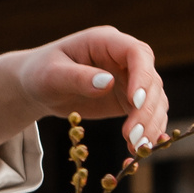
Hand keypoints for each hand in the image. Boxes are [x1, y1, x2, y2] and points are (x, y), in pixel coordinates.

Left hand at [6, 25, 167, 156]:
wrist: (38, 86)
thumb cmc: (41, 73)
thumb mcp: (51, 75)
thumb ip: (77, 77)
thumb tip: (108, 82)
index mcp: (106, 41)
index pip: (137, 53)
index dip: (142, 76)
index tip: (134, 102)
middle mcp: (124, 58)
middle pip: (151, 80)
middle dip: (146, 110)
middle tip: (132, 137)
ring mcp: (130, 79)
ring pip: (155, 100)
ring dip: (150, 125)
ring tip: (137, 149)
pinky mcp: (129, 100)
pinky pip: (147, 115)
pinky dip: (148, 132)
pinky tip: (140, 150)